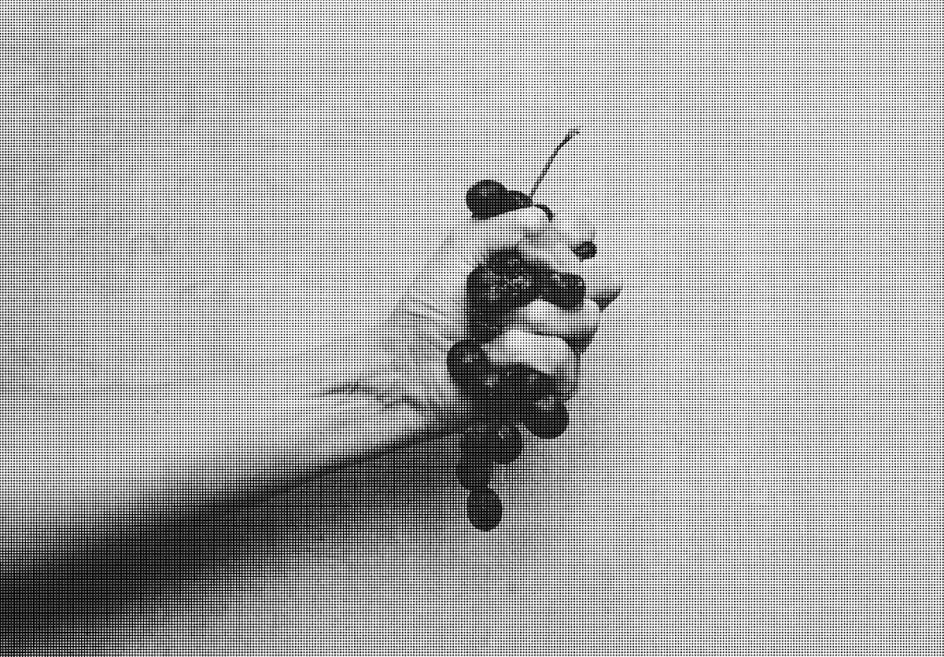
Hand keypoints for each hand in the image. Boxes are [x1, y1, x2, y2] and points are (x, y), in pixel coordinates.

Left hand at [374, 206, 622, 437]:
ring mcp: (549, 348)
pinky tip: (496, 356)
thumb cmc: (420, 323)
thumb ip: (497, 230)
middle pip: (595, 284)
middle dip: (565, 278)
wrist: (404, 379)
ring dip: (539, 318)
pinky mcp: (547, 387)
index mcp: (527, 278)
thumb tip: (543, 218)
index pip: (577, 250)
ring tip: (500, 327)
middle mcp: (546, 311)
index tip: (566, 235)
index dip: (574, 241)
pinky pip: (564, 359)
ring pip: (586, 320)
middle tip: (530, 285)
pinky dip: (527, 354)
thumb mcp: (452, 259)